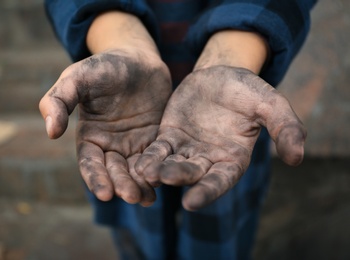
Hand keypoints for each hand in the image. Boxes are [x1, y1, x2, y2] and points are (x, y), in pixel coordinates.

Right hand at [39, 49, 171, 205]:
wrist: (137, 57)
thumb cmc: (103, 66)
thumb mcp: (77, 78)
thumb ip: (59, 100)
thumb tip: (51, 133)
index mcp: (90, 136)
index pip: (90, 164)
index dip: (96, 179)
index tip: (104, 194)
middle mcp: (111, 145)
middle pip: (115, 172)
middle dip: (122, 185)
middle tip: (132, 197)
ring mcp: (134, 144)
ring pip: (136, 170)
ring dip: (141, 185)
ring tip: (148, 198)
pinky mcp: (155, 139)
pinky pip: (156, 159)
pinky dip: (158, 171)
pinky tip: (165, 182)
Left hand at [135, 65, 305, 210]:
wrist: (221, 74)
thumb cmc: (248, 90)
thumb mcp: (271, 104)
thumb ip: (285, 128)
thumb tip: (298, 158)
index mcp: (233, 158)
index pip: (220, 181)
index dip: (208, 191)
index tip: (192, 202)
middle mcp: (208, 160)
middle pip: (192, 174)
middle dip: (179, 177)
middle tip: (165, 179)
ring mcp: (187, 150)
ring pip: (171, 164)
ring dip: (159, 170)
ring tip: (146, 173)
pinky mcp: (169, 137)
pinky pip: (158, 150)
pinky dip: (150, 157)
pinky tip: (138, 163)